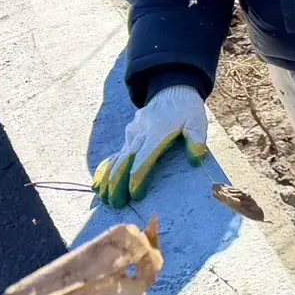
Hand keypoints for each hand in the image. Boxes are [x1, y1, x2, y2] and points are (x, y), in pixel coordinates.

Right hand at [93, 84, 208, 207]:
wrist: (172, 91)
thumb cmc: (187, 110)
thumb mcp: (197, 122)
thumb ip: (196, 139)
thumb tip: (196, 159)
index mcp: (157, 131)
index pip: (144, 157)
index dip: (138, 176)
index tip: (135, 194)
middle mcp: (140, 132)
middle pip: (125, 160)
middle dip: (118, 183)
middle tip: (115, 203)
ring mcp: (132, 134)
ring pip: (117, 159)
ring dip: (109, 180)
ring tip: (103, 199)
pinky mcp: (129, 136)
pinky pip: (116, 154)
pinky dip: (106, 170)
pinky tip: (98, 185)